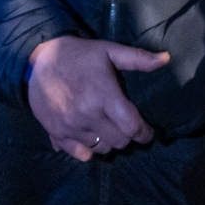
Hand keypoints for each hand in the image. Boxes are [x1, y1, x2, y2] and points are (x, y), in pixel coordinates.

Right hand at [26, 36, 168, 161]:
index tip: (148, 132)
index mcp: (104, 95)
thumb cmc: (79, 55)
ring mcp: (71, 126)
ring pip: (101, 149)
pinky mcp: (56, 133)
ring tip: (108, 130)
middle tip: (127, 127)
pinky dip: (88, 150)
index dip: (145, 133)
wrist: (38, 59)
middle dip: (128, 136)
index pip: (132, 127)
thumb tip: (167, 59)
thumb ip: (138, 58)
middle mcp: (88, 115)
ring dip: (109, 142)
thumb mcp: (109, 51)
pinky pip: (79, 154)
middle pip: (119, 141)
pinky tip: (90, 137)